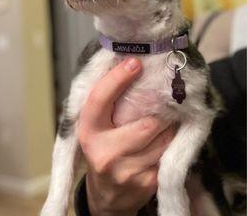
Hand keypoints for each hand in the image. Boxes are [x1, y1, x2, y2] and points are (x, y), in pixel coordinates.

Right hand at [78, 57, 176, 215]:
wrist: (106, 196)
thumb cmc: (101, 149)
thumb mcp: (94, 127)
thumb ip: (105, 102)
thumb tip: (127, 65)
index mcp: (88, 132)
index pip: (100, 100)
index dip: (117, 79)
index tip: (134, 62)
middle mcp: (105, 153)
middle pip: (145, 124)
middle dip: (159, 112)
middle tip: (164, 99)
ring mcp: (126, 171)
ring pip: (162, 139)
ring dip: (170, 126)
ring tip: (167, 119)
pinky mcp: (147, 183)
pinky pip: (169, 154)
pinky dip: (172, 142)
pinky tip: (168, 138)